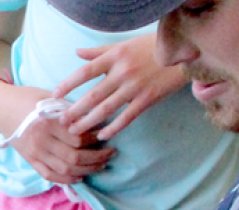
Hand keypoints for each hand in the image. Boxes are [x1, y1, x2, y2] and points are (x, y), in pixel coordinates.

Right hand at [0, 81, 113, 184]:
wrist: (1, 108)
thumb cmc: (29, 99)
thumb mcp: (51, 98)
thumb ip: (71, 111)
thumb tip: (95, 120)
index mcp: (48, 123)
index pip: (78, 138)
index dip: (96, 138)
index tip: (106, 134)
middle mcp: (41, 141)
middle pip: (75, 157)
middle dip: (97, 157)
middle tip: (110, 153)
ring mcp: (35, 153)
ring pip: (66, 169)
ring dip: (87, 170)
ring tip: (100, 165)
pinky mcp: (31, 161)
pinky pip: (51, 176)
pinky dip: (67, 179)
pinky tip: (80, 177)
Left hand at [53, 35, 189, 140]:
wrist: (184, 52)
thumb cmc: (150, 47)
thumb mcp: (123, 45)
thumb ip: (99, 52)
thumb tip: (77, 52)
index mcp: (114, 57)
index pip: (84, 73)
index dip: (67, 85)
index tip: (54, 96)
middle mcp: (122, 72)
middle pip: (92, 96)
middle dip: (74, 111)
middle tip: (61, 122)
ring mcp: (135, 87)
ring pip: (106, 109)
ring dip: (88, 122)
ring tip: (75, 132)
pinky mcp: (148, 99)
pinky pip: (126, 117)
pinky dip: (113, 128)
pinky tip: (102, 135)